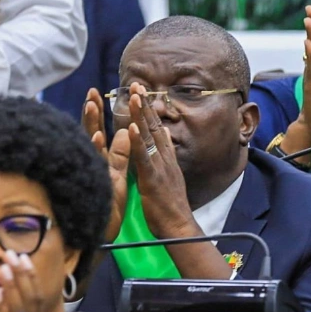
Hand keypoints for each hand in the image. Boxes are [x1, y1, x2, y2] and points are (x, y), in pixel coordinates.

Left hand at [0, 252, 47, 311]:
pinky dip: (1, 310)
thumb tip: (2, 301)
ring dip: (13, 287)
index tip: (23, 258)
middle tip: (14, 254)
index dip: (29, 277)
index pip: (35, 297)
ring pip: (20, 310)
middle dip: (23, 275)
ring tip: (6, 268)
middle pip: (31, 298)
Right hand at [83, 88, 129, 241]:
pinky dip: (98, 151)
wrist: (103, 233)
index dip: (97, 113)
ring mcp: (95, 174)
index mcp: (101, 160)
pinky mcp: (98, 185)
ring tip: (90, 106)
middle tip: (90, 92)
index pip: (98, 131)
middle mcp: (95, 164)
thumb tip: (126, 130)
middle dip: (91, 112)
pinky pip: (98, 166)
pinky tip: (98, 137)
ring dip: (91, 125)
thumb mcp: (118, 174)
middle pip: (92, 133)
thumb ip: (120, 153)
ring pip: (91, 146)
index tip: (95, 93)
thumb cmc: (110, 205)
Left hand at [126, 83, 198, 238]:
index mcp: (166, 158)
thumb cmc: (171, 207)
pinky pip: (144, 158)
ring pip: (149, 137)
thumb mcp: (169, 175)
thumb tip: (163, 132)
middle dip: (145, 104)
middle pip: (153, 126)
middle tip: (136, 84)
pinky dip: (137, 143)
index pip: (156, 128)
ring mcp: (160, 167)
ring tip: (135, 96)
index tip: (141, 91)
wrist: (179, 227)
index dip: (148, 109)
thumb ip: (165, 153)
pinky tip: (131, 129)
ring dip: (141, 115)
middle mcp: (165, 158)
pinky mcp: (153, 179)